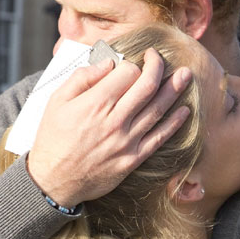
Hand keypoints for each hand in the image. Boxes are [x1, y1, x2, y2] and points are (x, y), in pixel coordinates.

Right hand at [27, 48, 191, 206]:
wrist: (53, 180)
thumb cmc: (53, 138)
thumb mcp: (56, 101)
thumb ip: (82, 77)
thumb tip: (108, 63)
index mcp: (96, 103)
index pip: (127, 72)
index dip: (132, 63)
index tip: (132, 63)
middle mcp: (115, 120)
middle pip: (147, 86)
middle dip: (159, 67)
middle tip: (160, 58)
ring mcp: (126, 140)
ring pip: (158, 109)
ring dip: (175, 90)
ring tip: (186, 75)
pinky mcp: (133, 159)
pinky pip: (159, 138)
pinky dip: (175, 123)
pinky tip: (184, 110)